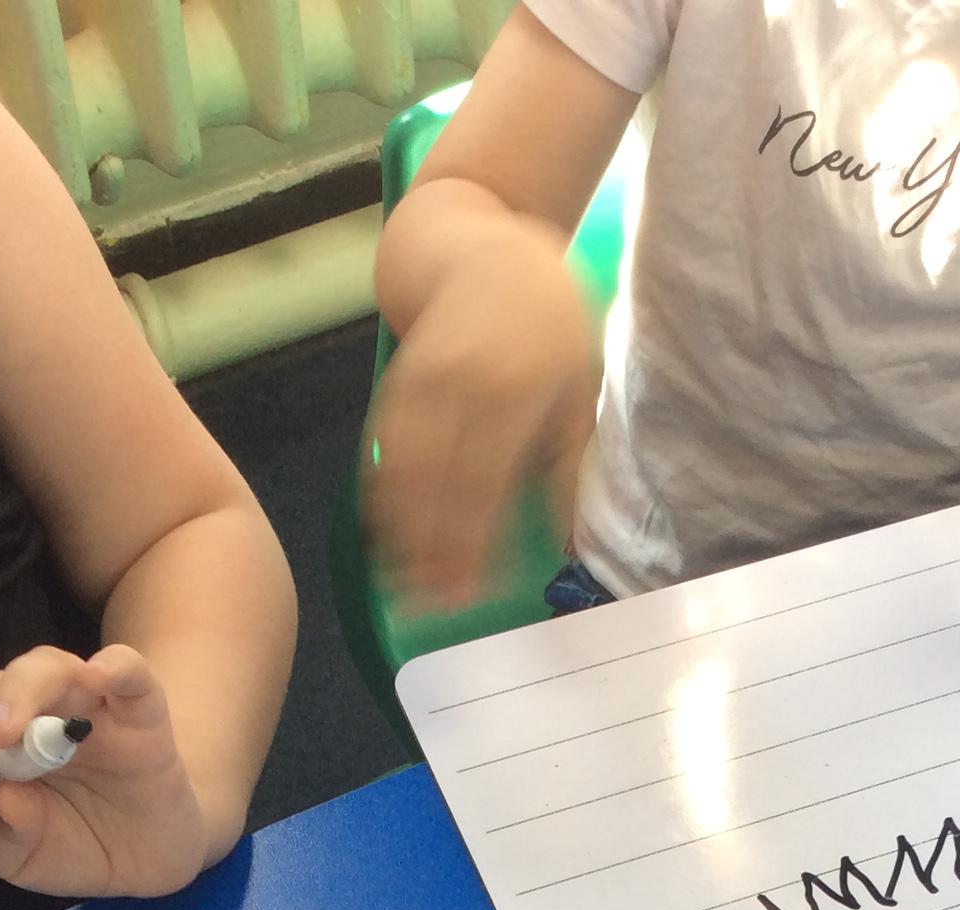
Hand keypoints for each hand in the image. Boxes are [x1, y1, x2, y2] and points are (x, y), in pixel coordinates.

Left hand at [0, 642, 210, 896]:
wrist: (150, 856)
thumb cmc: (74, 844)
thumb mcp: (23, 860)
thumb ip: (2, 837)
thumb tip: (6, 797)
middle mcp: (29, 706)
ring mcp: (85, 702)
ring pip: (42, 666)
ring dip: (14, 695)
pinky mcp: (141, 710)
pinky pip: (129, 669)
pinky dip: (113, 666)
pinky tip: (99, 677)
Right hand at [365, 230, 598, 609]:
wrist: (477, 249)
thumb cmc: (548, 321)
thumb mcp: (579, 385)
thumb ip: (567, 464)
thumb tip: (566, 544)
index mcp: (515, 385)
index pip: (485, 482)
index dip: (472, 544)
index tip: (470, 596)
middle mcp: (458, 382)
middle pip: (435, 483)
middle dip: (429, 552)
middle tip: (431, 610)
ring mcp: (419, 379)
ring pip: (399, 470)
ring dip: (398, 534)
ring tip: (404, 589)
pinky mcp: (394, 381)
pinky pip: (381, 449)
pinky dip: (380, 497)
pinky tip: (386, 538)